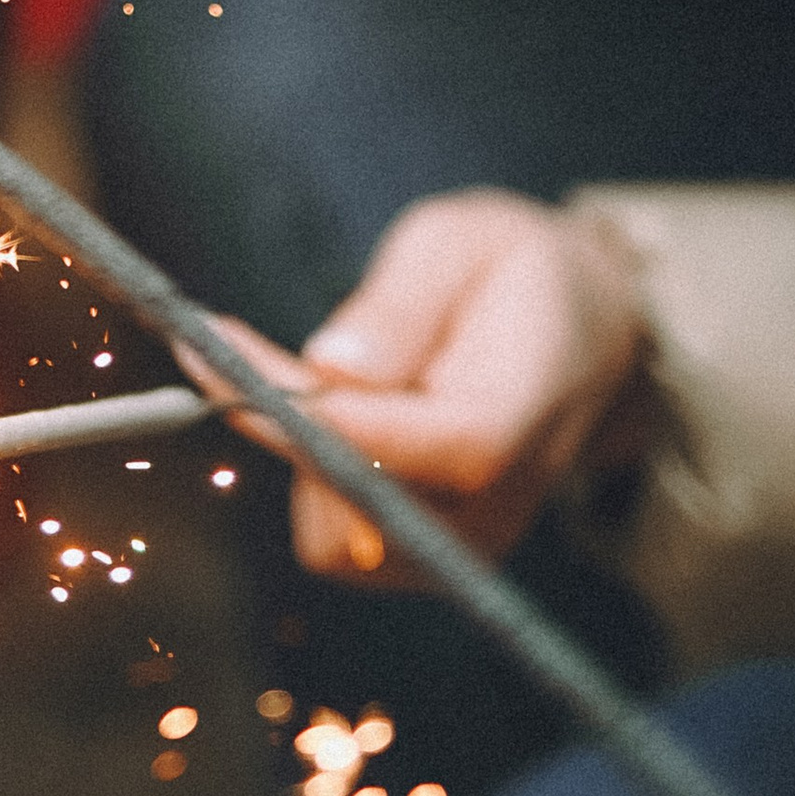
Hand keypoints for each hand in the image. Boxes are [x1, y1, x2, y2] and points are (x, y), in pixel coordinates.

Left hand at [184, 193, 650, 581]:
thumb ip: (400, 302)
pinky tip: (330, 411)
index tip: (210, 344)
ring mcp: (469, 543)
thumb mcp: (460, 241)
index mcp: (518, 411)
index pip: (405, 444)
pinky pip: (339, 541)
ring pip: (333, 538)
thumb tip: (332, 366)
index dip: (298, 408)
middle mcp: (499, 503)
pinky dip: (311, 475)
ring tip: (319, 373)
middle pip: (352, 508)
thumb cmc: (513, 271)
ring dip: (296, 453)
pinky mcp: (435, 554)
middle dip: (284, 425)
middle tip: (241, 340)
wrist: (584, 331)